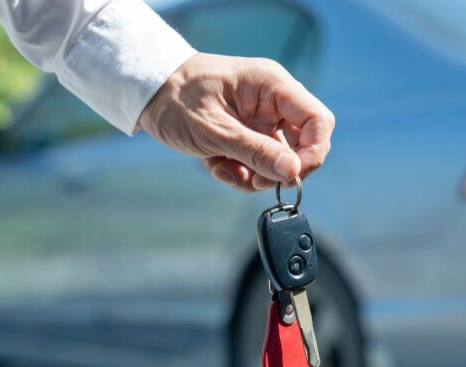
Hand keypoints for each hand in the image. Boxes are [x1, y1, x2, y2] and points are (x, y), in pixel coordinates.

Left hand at [138, 53, 334, 191]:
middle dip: (281, 169)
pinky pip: (260, 164)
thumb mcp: (214, 130)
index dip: (314, 152)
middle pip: (305, 144)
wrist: (147, 93)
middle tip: (256, 180)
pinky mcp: (249, 136)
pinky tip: (217, 166)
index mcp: (272, 86)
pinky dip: (241, 173)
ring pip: (280, 161)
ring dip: (256, 175)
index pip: (318, 120)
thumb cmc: (176, 99)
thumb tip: (294, 171)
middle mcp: (273, 102)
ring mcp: (262, 120)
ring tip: (223, 169)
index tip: (293, 176)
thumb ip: (256, 151)